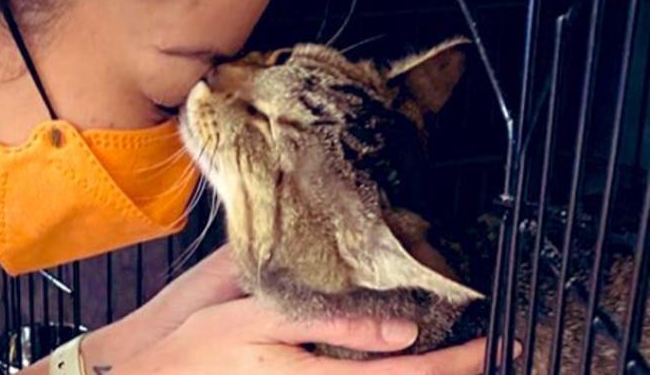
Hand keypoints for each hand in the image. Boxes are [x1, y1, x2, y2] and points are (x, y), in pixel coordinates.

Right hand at [78, 246, 490, 374]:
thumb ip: (323, 321)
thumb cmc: (192, 345)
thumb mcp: (248, 316)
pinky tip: (394, 364)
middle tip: (492, 354)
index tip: (491, 344)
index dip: (454, 365)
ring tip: (456, 361)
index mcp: (311, 374)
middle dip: (451, 374)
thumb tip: (396, 331)